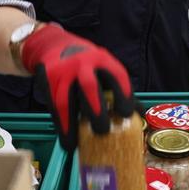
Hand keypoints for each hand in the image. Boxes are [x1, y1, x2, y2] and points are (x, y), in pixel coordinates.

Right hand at [18, 23, 133, 149]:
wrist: (53, 45)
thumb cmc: (86, 63)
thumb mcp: (102, 68)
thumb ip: (118, 89)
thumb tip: (140, 114)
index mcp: (103, 60)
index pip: (117, 76)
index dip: (123, 95)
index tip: (125, 115)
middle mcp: (83, 64)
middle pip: (89, 87)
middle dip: (96, 110)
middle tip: (102, 130)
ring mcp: (63, 73)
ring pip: (65, 100)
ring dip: (71, 124)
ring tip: (77, 144)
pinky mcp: (49, 80)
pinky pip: (53, 107)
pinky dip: (61, 126)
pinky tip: (67, 142)